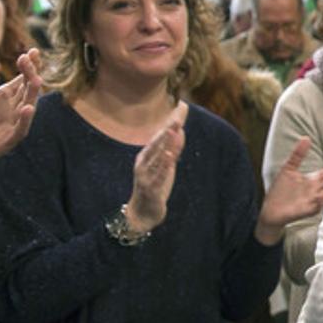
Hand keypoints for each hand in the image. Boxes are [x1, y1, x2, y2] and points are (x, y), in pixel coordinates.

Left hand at [0, 49, 42, 180]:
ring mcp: (11, 124)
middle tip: (26, 58)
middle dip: (30, 73)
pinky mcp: (6, 140)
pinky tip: (27, 107)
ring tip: (35, 78)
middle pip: (27, 88)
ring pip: (28, 105)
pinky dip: (25, 119)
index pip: (22, 78)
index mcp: (4, 96)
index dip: (29, 65)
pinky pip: (20, 130)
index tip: (32, 50)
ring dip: (33, 92)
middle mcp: (11, 108)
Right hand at [125, 102, 187, 233]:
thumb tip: (180, 130)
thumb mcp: (164, 166)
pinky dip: (164, 165)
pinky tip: (170, 157)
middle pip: (156, 144)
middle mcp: (143, 163)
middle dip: (167, 130)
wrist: (141, 213)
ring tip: (173, 131)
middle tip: (176, 117)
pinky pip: (158, 175)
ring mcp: (145, 176)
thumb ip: (171, 149)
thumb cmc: (153, 186)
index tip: (179, 109)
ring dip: (166, 144)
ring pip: (157, 157)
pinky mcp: (151, 189)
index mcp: (145, 156)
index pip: (159, 136)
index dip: (169, 124)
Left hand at [255, 137, 322, 244]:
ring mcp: (313, 200)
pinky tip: (321, 196)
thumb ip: (298, 154)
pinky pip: (318, 206)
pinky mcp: (308, 210)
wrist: (271, 210)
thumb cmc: (280, 190)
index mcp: (313, 179)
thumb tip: (306, 137)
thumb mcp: (289, 168)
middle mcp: (316, 189)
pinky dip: (320, 202)